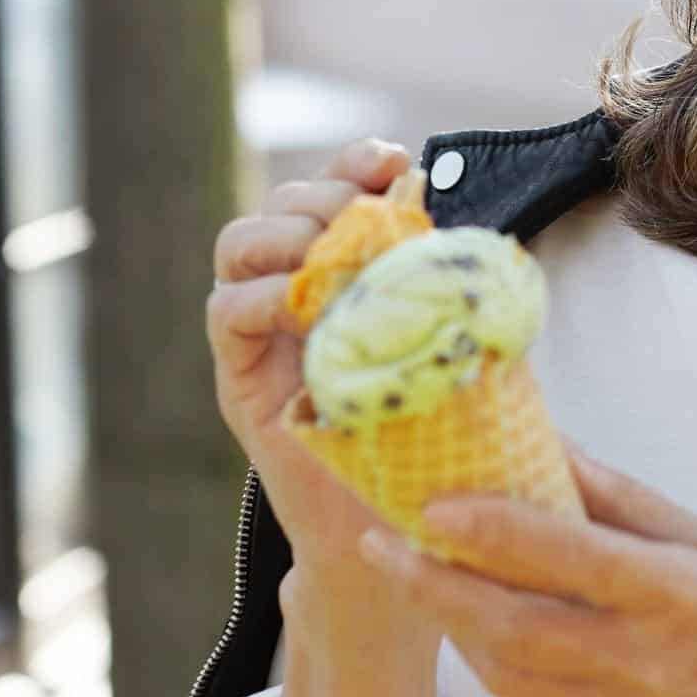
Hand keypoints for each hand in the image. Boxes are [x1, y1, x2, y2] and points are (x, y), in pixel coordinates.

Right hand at [204, 137, 421, 593]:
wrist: (395, 535)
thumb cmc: (435, 438)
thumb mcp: (456, 345)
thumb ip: (451, 287)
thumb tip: (471, 231)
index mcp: (348, 270)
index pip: (335, 186)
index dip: (357, 161)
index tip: (397, 163)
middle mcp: (297, 289)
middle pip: (283, 202)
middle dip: (323, 195)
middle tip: (364, 223)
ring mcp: (262, 332)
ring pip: (240, 242)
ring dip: (285, 237)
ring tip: (330, 264)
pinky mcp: (240, 378)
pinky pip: (225, 312)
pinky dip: (259, 297)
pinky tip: (302, 308)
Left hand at [359, 446, 696, 696]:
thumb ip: (632, 504)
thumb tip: (557, 448)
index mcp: (686, 598)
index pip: (572, 558)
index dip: (495, 531)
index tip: (433, 503)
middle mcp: (648, 666)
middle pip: (514, 626)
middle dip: (434, 585)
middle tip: (381, 547)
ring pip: (508, 673)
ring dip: (455, 625)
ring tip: (420, 578)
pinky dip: (495, 667)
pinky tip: (479, 633)